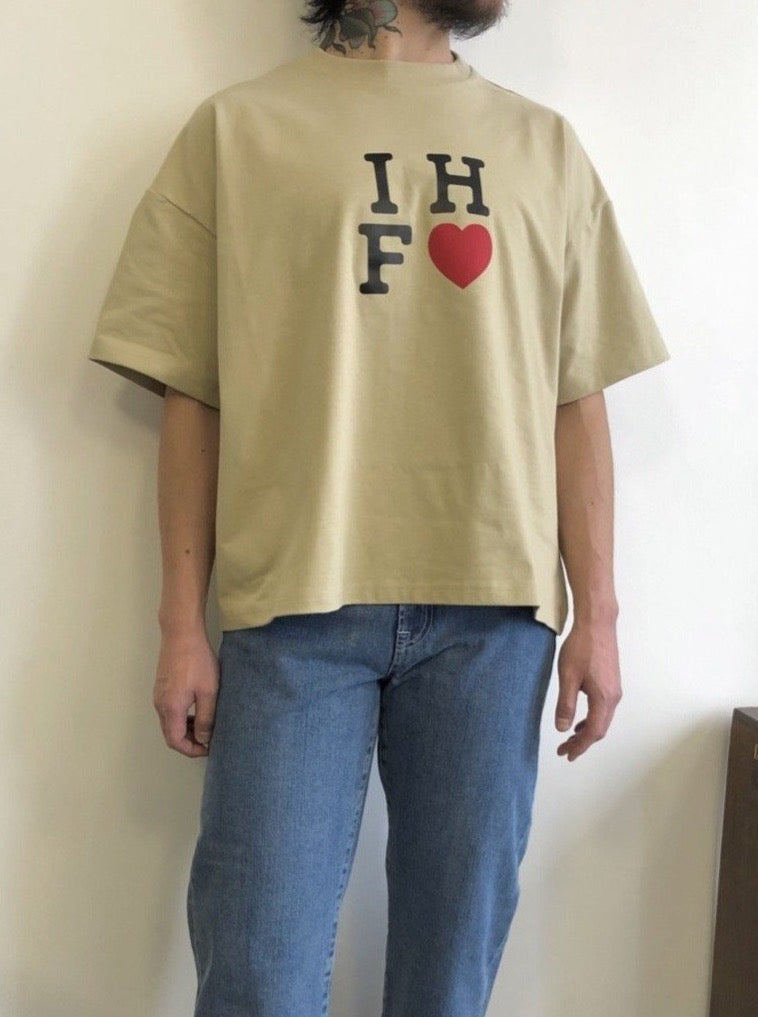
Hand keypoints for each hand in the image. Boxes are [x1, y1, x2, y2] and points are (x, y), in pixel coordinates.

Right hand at [153, 629, 218, 756]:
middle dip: (190, 741)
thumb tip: (204, 739)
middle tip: (209, 738)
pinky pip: (169, 710)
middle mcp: (160, 704)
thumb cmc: (196, 660)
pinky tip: (197, 709)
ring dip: (186, 729)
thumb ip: (206, 718)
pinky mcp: (162, 686)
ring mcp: (158, 694)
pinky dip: (182, 717)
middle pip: (171, 734)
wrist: (181, 633)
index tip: (208, 747)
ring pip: (170, 722)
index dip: (192, 750)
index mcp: (170, 708)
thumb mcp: (208, 692)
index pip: (176, 741)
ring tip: (207, 724)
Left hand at [554, 617, 621, 761]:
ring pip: (603, 719)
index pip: (593, 732)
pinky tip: (581, 718)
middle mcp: (614, 697)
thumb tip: (563, 729)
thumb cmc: (581, 648)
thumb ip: (565, 704)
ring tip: (571, 738)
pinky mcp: (612, 682)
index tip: (566, 754)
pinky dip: (592, 718)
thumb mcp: (568, 677)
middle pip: (600, 729)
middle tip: (565, 750)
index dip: (579, 746)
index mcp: (604, 698)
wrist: (597, 624)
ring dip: (588, 731)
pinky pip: (604, 709)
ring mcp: (615, 689)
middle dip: (583, 742)